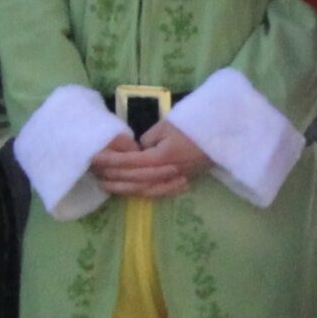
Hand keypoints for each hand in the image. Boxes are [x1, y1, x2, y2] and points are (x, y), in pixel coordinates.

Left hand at [90, 125, 206, 197]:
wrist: (222, 132)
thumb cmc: (194, 123)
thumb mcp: (167, 124)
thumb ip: (148, 139)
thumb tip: (139, 150)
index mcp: (162, 156)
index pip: (130, 162)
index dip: (110, 161)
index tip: (94, 159)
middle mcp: (168, 172)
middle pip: (135, 179)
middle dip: (113, 177)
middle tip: (94, 174)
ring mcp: (177, 179)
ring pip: (145, 189)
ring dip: (124, 189)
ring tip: (107, 186)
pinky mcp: (185, 181)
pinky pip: (161, 192)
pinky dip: (145, 193)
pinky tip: (135, 192)